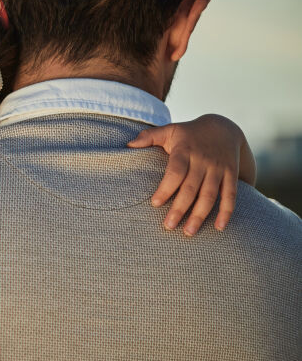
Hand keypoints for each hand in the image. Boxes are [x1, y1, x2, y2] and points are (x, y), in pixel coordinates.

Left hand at [127, 114, 247, 234]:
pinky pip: (230, 195)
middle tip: (169, 226)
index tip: (154, 203)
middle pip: (191, 187)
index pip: (175, 172)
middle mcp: (203, 161)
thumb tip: (128, 145)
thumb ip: (149, 137)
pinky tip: (218, 228)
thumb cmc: (189, 134)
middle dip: (180, 208)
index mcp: (185, 151)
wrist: (225, 127)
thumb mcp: (170, 130)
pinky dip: (226, 212)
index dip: (166, 188)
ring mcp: (219, 169)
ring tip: (189, 233)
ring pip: (210, 195)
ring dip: (200, 215)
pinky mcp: (231, 175)